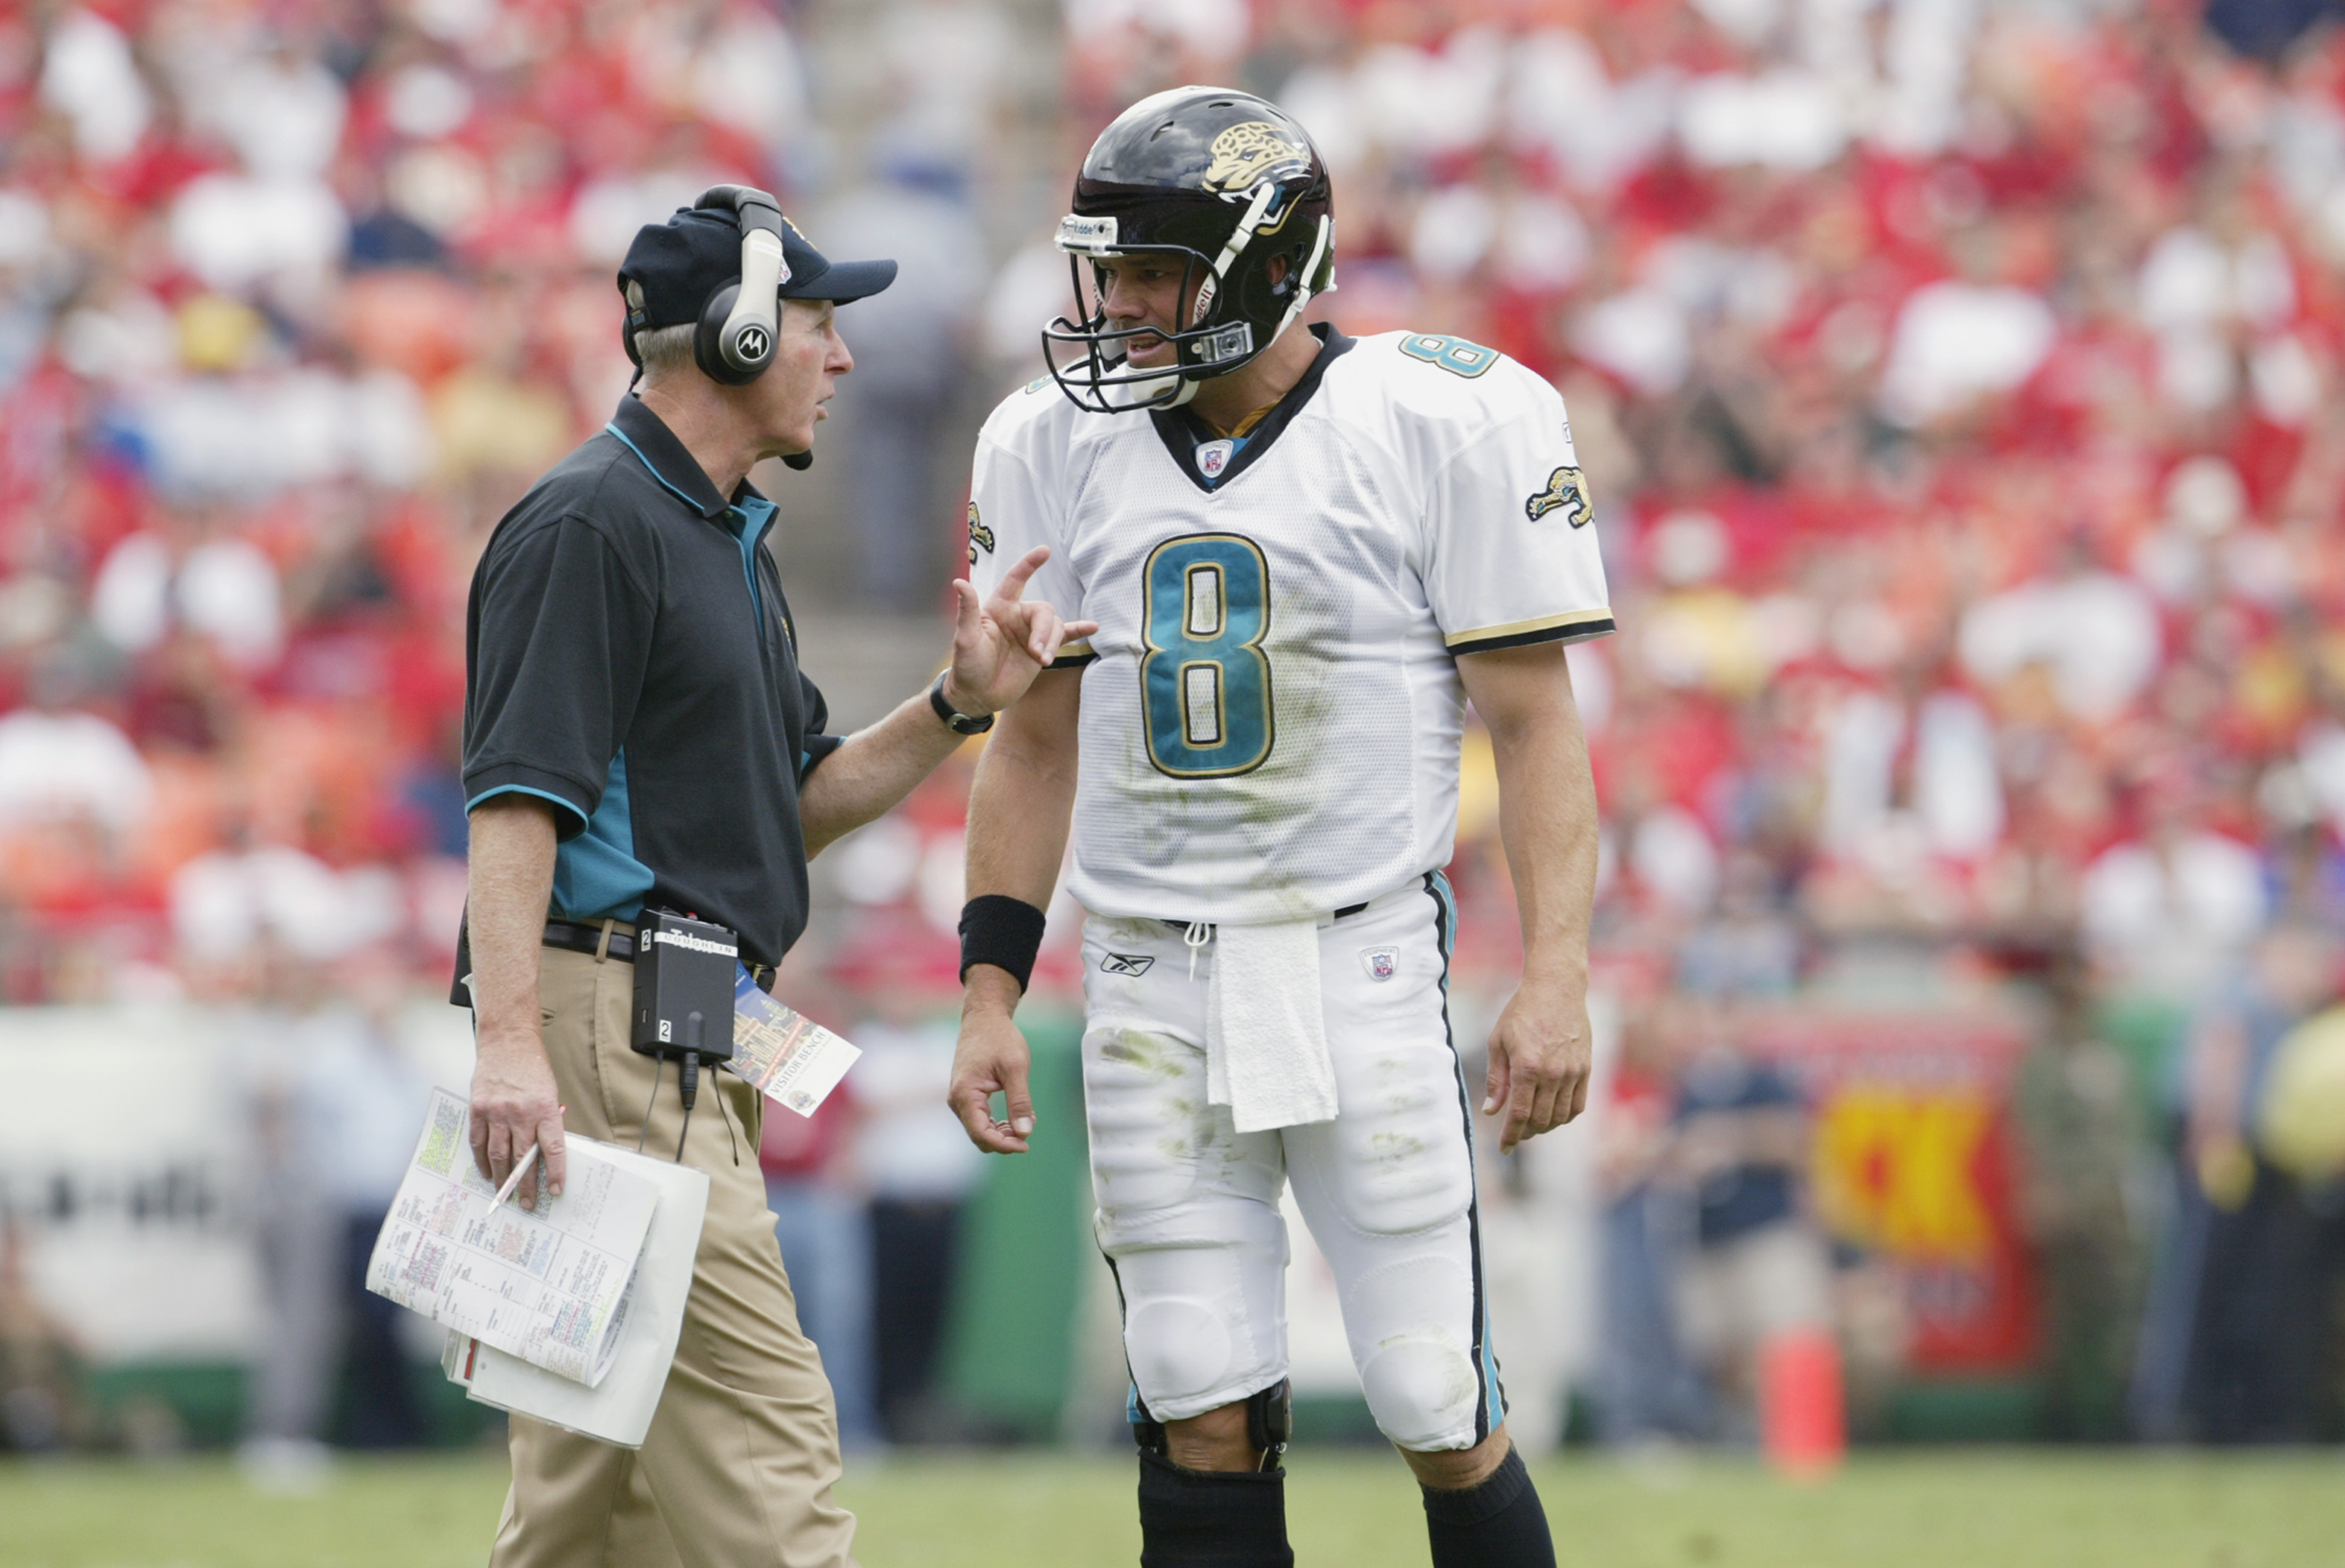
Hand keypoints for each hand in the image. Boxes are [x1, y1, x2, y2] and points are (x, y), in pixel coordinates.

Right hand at [469, 1030, 566, 1209]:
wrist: (507, 1043)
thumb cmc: (532, 1067)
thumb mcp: (550, 1091)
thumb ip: (547, 1120)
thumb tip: (546, 1150)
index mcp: (544, 1109)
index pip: (552, 1148)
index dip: (555, 1172)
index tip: (556, 1190)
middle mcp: (520, 1113)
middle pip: (523, 1158)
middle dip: (526, 1184)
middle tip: (527, 1203)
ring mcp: (497, 1112)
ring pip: (499, 1155)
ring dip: (502, 1178)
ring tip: (504, 1193)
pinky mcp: (478, 1110)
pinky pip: (479, 1142)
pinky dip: (482, 1160)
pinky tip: (486, 1172)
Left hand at [943, 547, 1099, 718]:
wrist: (979, 695)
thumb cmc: (967, 666)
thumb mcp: (965, 638)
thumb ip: (967, 610)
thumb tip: (959, 582)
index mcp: (999, 608)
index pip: (1015, 580)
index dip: (1029, 565)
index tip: (1044, 552)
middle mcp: (1017, 617)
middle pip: (1043, 611)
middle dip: (1045, 631)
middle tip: (1038, 654)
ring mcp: (1031, 633)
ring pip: (1055, 626)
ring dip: (1053, 642)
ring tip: (1043, 661)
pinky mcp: (1042, 650)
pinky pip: (1065, 635)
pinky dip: (1079, 630)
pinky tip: (1093, 627)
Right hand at [949, 980, 1035, 1153]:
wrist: (984, 1018)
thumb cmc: (999, 1038)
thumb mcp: (1015, 1068)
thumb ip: (1020, 1101)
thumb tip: (1025, 1132)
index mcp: (965, 1093)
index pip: (980, 1133)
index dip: (1003, 1144)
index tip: (1026, 1145)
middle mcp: (957, 1099)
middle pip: (978, 1135)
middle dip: (1003, 1141)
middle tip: (1028, 1136)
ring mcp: (959, 1098)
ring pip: (979, 1129)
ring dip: (1001, 1133)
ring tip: (1025, 1122)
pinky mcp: (966, 1095)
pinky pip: (979, 1118)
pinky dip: (997, 1123)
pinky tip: (1015, 1117)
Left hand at [1482, 975, 1592, 1154]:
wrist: (1556, 988)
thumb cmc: (1521, 1012)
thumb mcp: (1498, 1041)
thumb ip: (1496, 1079)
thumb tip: (1491, 1111)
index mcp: (1527, 1066)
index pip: (1518, 1114)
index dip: (1510, 1136)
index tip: (1503, 1149)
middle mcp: (1552, 1073)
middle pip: (1540, 1120)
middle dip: (1525, 1133)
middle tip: (1514, 1134)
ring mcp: (1572, 1072)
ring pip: (1560, 1116)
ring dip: (1545, 1127)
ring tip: (1532, 1125)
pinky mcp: (1586, 1068)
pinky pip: (1578, 1105)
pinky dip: (1565, 1116)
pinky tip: (1553, 1114)